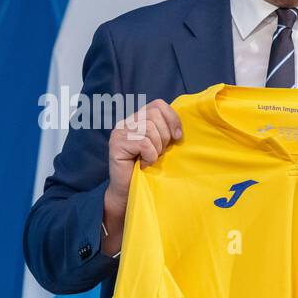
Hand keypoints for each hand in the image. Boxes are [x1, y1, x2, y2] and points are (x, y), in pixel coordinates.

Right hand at [102, 99, 182, 251]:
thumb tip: (180, 128)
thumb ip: (167, 131)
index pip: (158, 105)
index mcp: (138, 118)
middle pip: (154, 115)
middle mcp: (126, 122)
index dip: (172, 119)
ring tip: (151, 159)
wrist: (131, 192)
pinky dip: (150, 156)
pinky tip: (144, 164)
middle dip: (164, 136)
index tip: (177, 138)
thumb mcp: (162, 146)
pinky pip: (144, 143)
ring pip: (149, 129)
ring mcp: (119, 131)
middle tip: (159, 153)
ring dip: (157, 148)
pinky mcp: (116, 144)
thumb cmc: (149, 170)